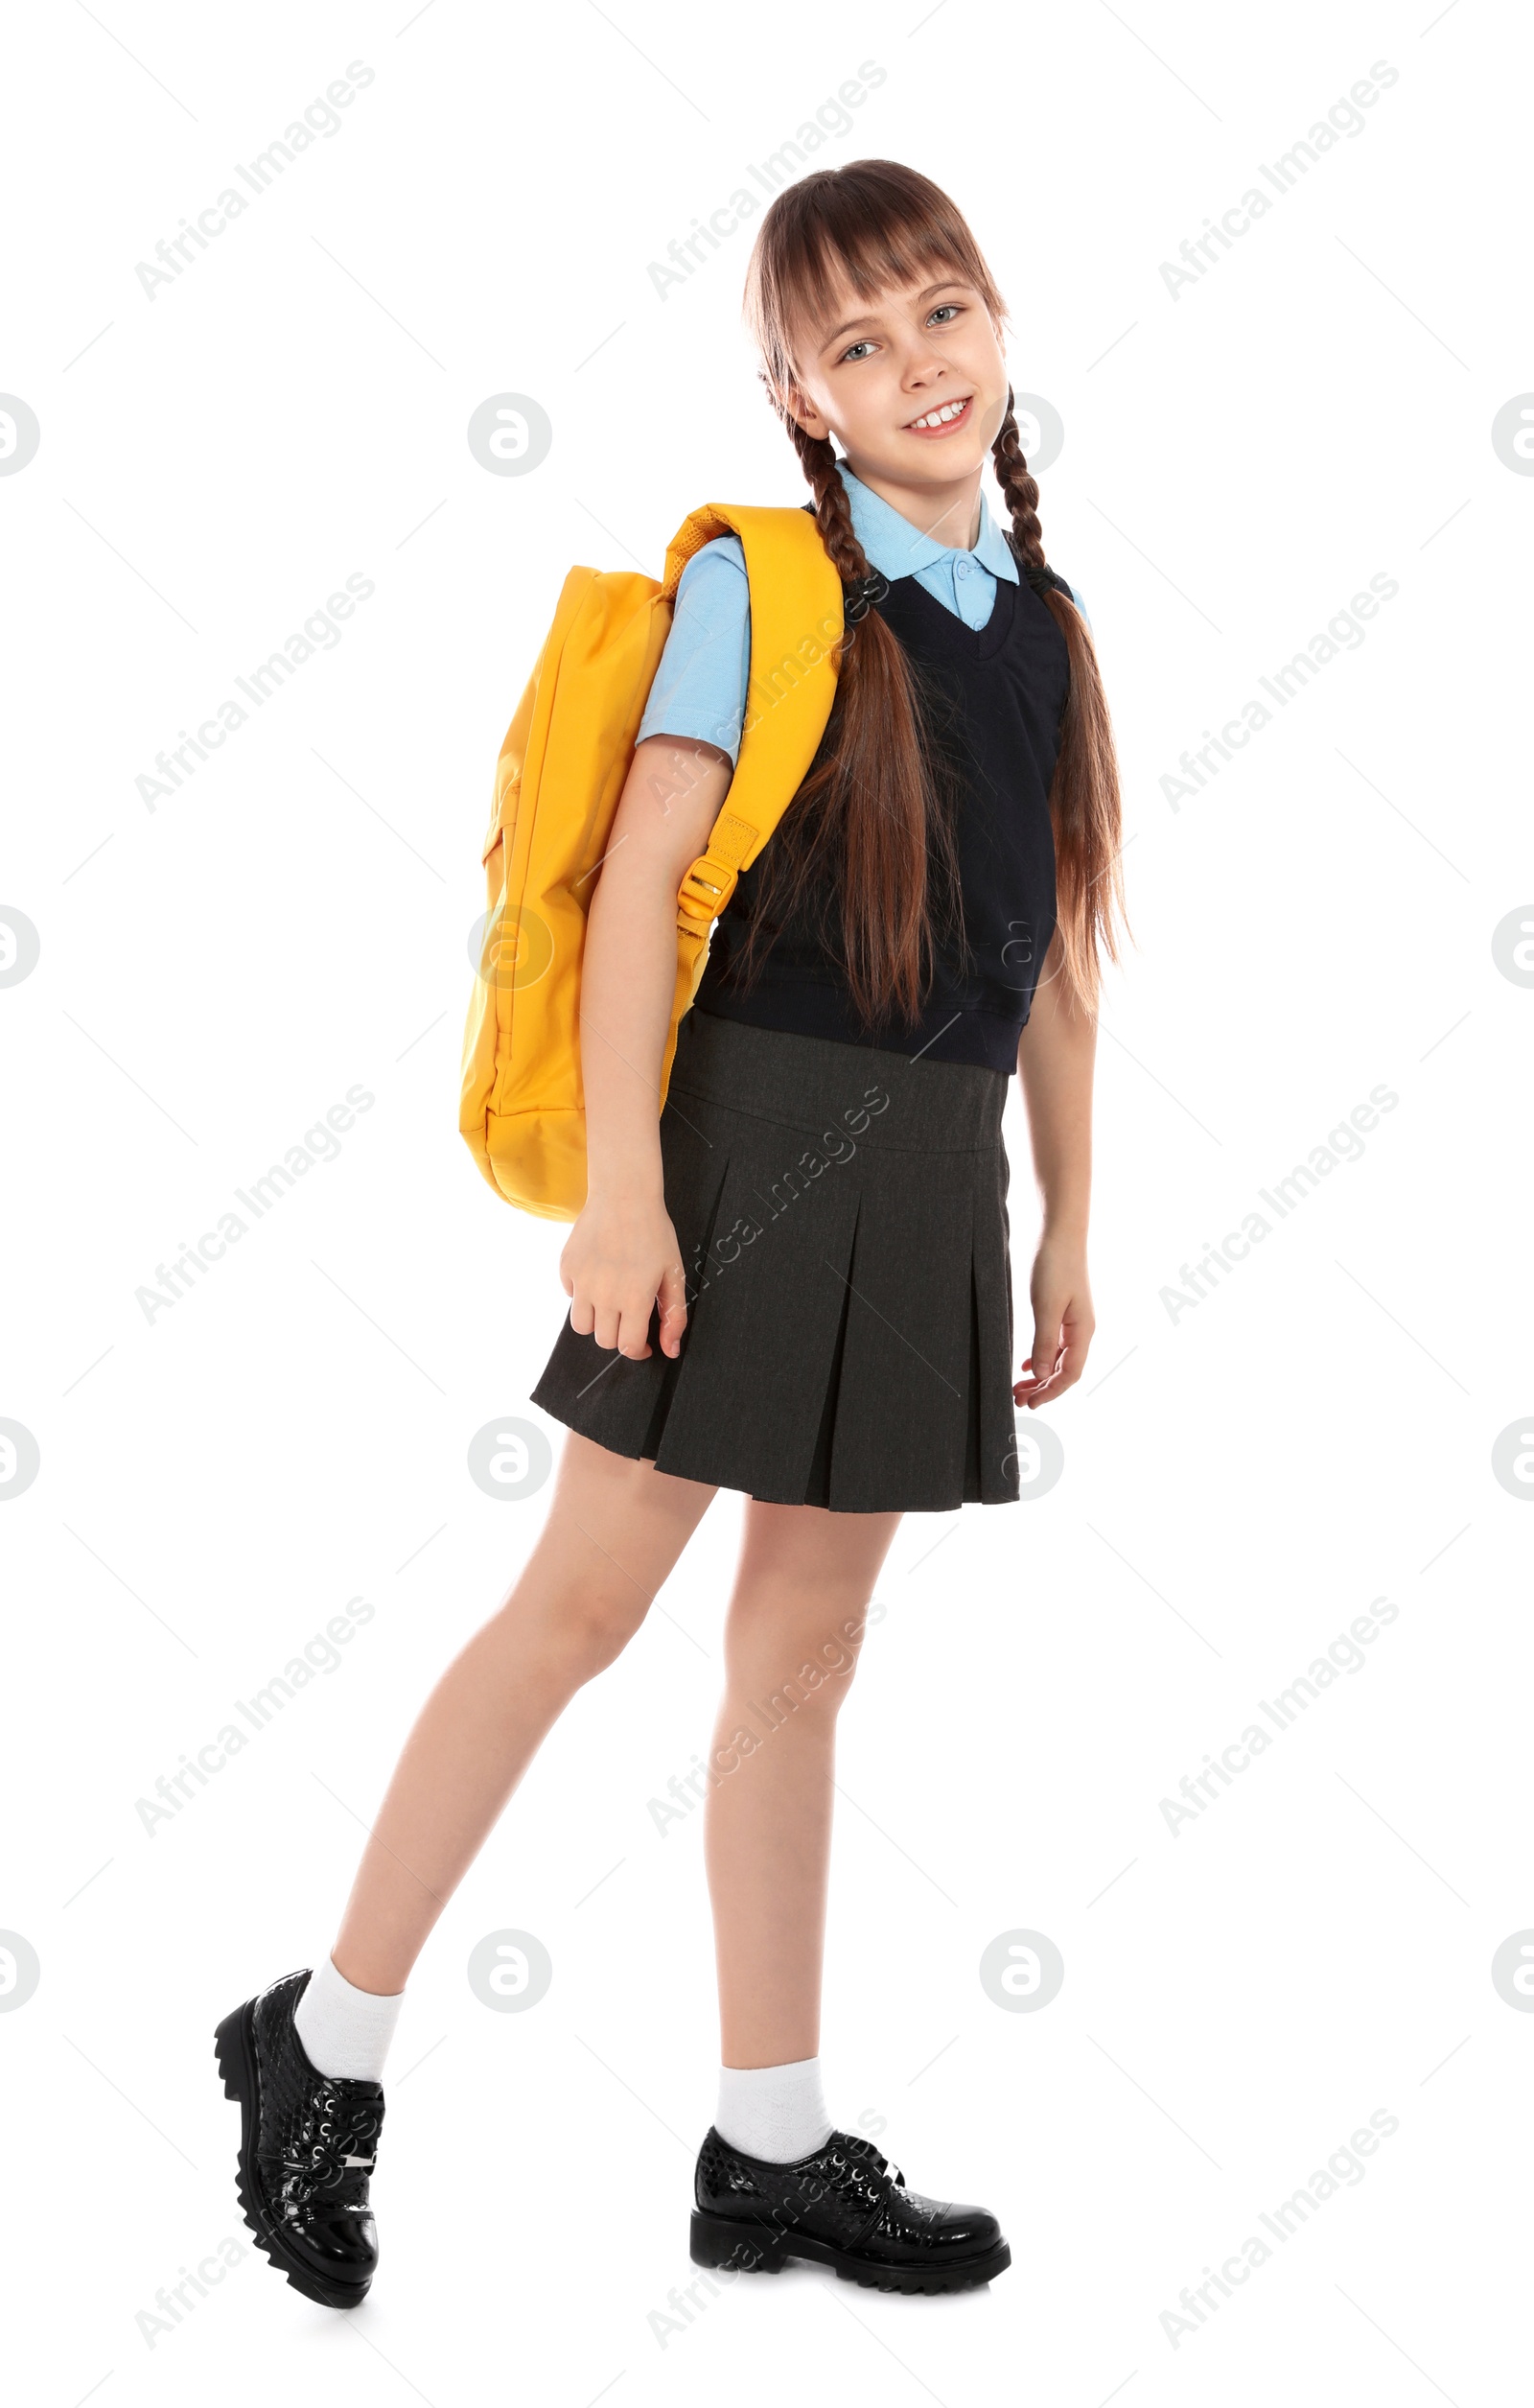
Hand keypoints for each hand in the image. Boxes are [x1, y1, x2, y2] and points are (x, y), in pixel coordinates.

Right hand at [559, 1192, 688, 1360]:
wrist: (624, 1195)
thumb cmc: (654, 1233)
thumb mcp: (674, 1274)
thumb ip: (674, 1316)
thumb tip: (670, 1349)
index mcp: (634, 1298)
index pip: (627, 1347)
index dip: (637, 1351)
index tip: (642, 1343)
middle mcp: (604, 1294)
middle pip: (604, 1340)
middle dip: (619, 1336)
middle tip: (629, 1317)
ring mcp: (581, 1281)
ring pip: (581, 1325)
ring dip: (597, 1321)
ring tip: (611, 1303)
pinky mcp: (566, 1267)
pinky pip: (570, 1295)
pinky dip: (582, 1295)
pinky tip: (598, 1276)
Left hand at [1014, 1234, 1093, 1408]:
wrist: (1059, 1233)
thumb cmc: (1054, 1266)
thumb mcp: (1046, 1307)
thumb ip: (1044, 1343)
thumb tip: (1042, 1376)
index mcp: (1082, 1331)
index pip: (1070, 1374)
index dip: (1051, 1393)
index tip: (1030, 1404)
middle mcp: (1081, 1329)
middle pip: (1065, 1370)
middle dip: (1043, 1388)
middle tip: (1018, 1400)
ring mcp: (1073, 1321)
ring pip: (1058, 1359)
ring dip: (1041, 1376)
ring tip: (1019, 1388)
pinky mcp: (1062, 1311)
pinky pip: (1055, 1344)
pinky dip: (1041, 1358)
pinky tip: (1026, 1365)